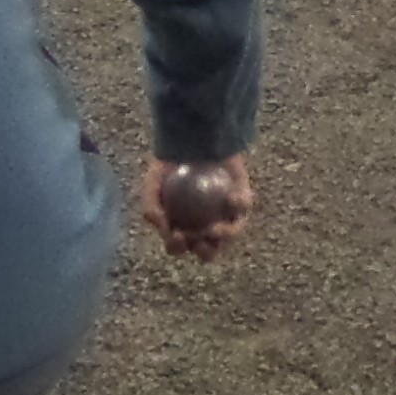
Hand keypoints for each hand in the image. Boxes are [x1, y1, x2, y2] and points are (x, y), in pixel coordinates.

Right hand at [140, 155, 254, 262]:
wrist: (188, 141)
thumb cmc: (168, 165)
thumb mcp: (152, 184)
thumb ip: (152, 206)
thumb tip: (161, 227)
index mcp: (183, 227)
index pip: (179, 246)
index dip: (177, 246)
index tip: (176, 235)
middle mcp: (206, 225)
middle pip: (209, 249)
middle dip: (206, 252)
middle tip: (200, 242)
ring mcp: (227, 215)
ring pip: (231, 233)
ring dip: (225, 236)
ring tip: (215, 228)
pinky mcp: (243, 201)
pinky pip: (243, 207)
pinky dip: (238, 204)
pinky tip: (230, 198)